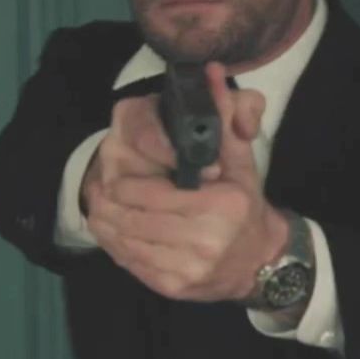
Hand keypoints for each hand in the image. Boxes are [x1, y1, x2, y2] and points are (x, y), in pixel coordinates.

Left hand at [86, 62, 282, 302]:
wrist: (260, 261)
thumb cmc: (245, 206)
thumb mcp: (239, 159)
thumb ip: (221, 115)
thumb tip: (209, 72)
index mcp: (220, 208)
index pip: (149, 194)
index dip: (124, 182)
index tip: (115, 172)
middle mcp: (204, 242)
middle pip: (131, 218)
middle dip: (110, 200)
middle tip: (99, 186)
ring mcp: (187, 269)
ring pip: (125, 241)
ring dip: (107, 221)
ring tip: (102, 204)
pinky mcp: (173, 287)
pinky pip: (130, 262)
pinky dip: (116, 244)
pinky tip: (114, 228)